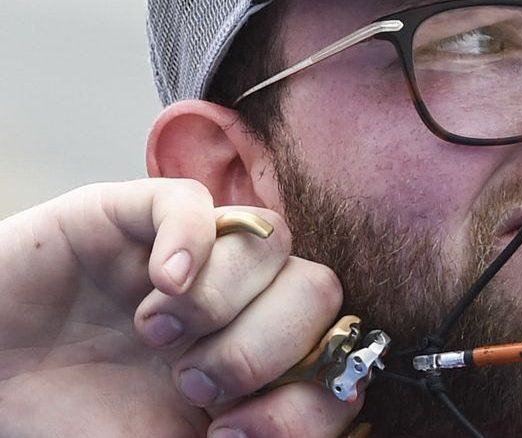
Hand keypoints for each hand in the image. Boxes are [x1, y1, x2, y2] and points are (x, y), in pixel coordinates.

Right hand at [0, 179, 358, 436]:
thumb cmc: (77, 417)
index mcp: (263, 354)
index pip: (338, 351)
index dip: (309, 397)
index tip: (233, 432)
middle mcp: (243, 298)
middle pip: (320, 290)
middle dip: (264, 349)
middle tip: (190, 380)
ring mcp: (197, 251)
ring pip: (272, 243)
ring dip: (222, 301)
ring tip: (156, 335)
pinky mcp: (135, 214)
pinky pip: (193, 202)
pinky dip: (189, 241)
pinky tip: (161, 283)